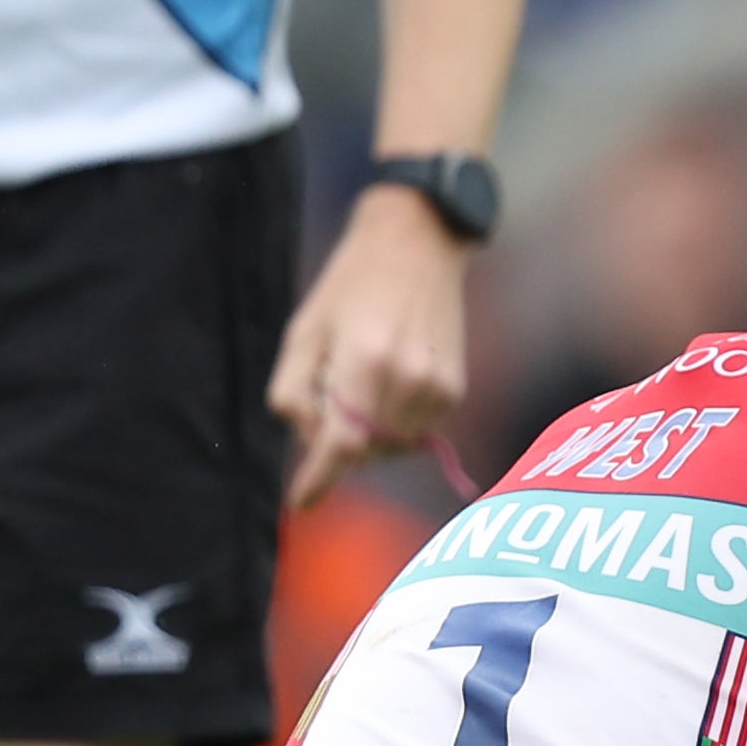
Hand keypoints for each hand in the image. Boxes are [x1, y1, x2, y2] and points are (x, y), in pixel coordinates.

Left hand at [266, 187, 472, 509]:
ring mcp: (437, 385)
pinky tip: (388, 381)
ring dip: (367, 434)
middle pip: (364, 450)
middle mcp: (407, 378)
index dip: (318, 479)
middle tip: (328, 395)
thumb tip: (310, 441)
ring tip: (360, 382)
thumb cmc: (350, 285)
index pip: (341, 444)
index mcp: (364, 360)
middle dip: (337, 441)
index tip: (302, 501)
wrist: (418, 243)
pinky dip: (393, 422)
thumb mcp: (302, 330)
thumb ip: (292, 392)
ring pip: (391, 446)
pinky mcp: (454, 388)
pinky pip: (414, 430)